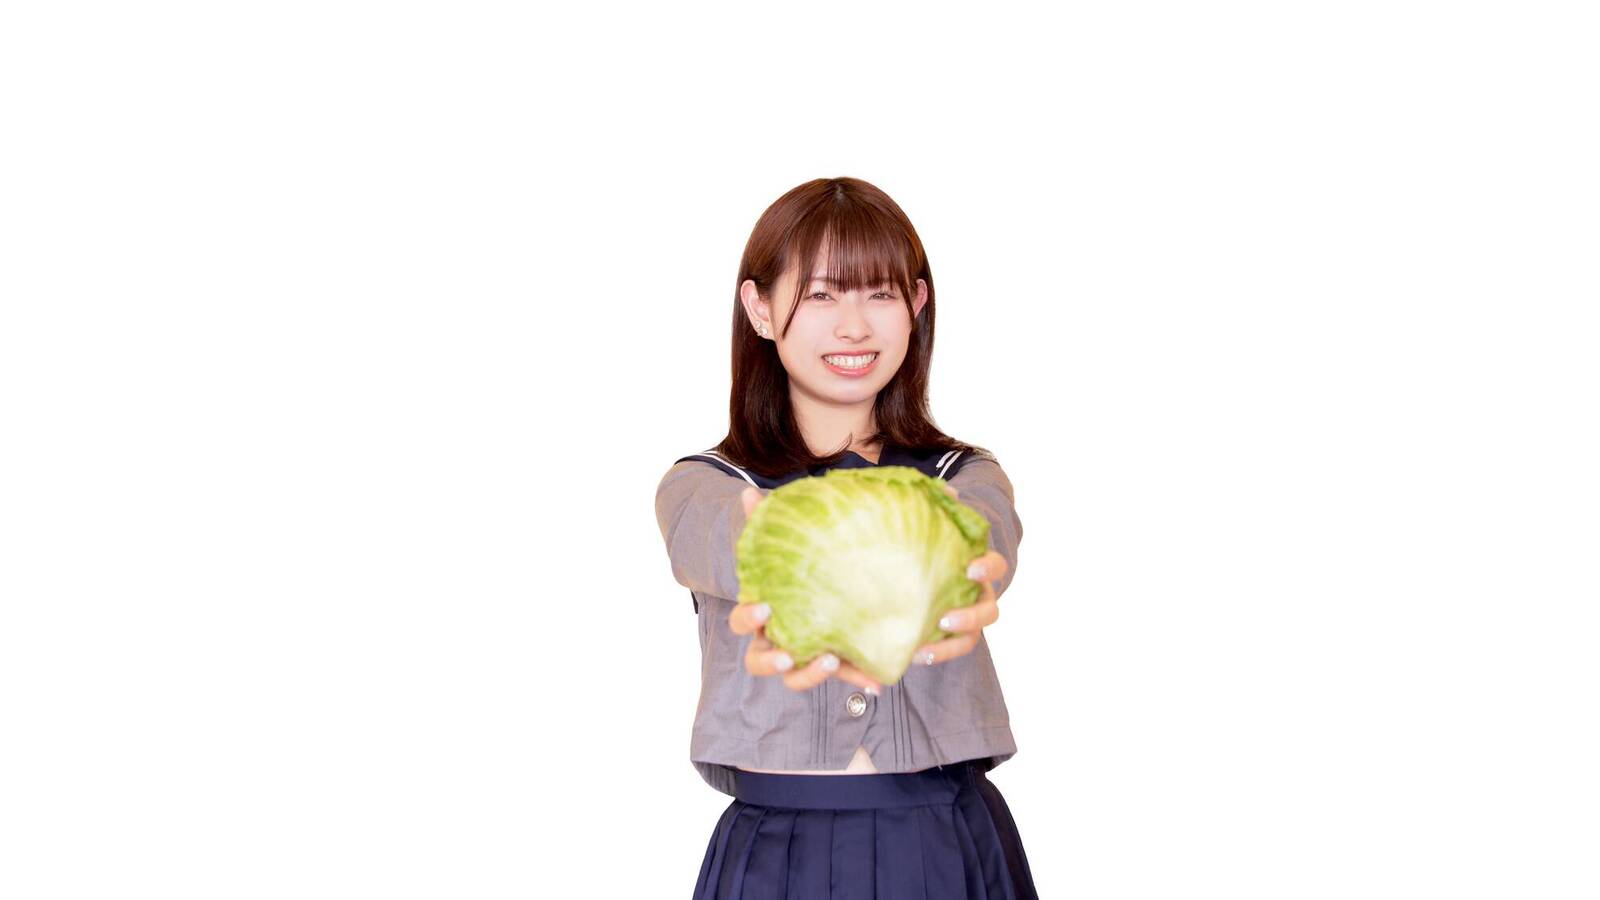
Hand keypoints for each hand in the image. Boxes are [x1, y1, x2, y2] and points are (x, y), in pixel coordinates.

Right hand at [730, 486, 884, 694]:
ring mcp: (803, 656)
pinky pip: (842, 677)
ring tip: (831, 663)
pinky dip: (857, 680)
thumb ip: (766, 520)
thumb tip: (750, 492)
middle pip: (758, 662)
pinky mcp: (833, 662)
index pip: (741, 623)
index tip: (765, 608)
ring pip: (794, 679)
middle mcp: (776, 640)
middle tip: (787, 655)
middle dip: (770, 661)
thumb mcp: (784, 543)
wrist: (830, 580)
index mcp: (761, 613)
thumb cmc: (797, 565)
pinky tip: (877, 681)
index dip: (748, 619)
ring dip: (809, 676)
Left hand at [912, 483, 1007, 667]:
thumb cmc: (934, 542)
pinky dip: (935, 655)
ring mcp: (966, 618)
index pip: (995, 565)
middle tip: (945, 619)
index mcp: (978, 566)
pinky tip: (912, 656)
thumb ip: (941, 507)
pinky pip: (948, 651)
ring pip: (972, 638)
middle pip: (990, 611)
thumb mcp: (937, 525)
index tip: (970, 568)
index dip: (987, 567)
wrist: (924, 566)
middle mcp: (978, 595)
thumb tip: (945, 490)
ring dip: (952, 645)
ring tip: (925, 650)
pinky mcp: (948, 637)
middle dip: (972, 616)